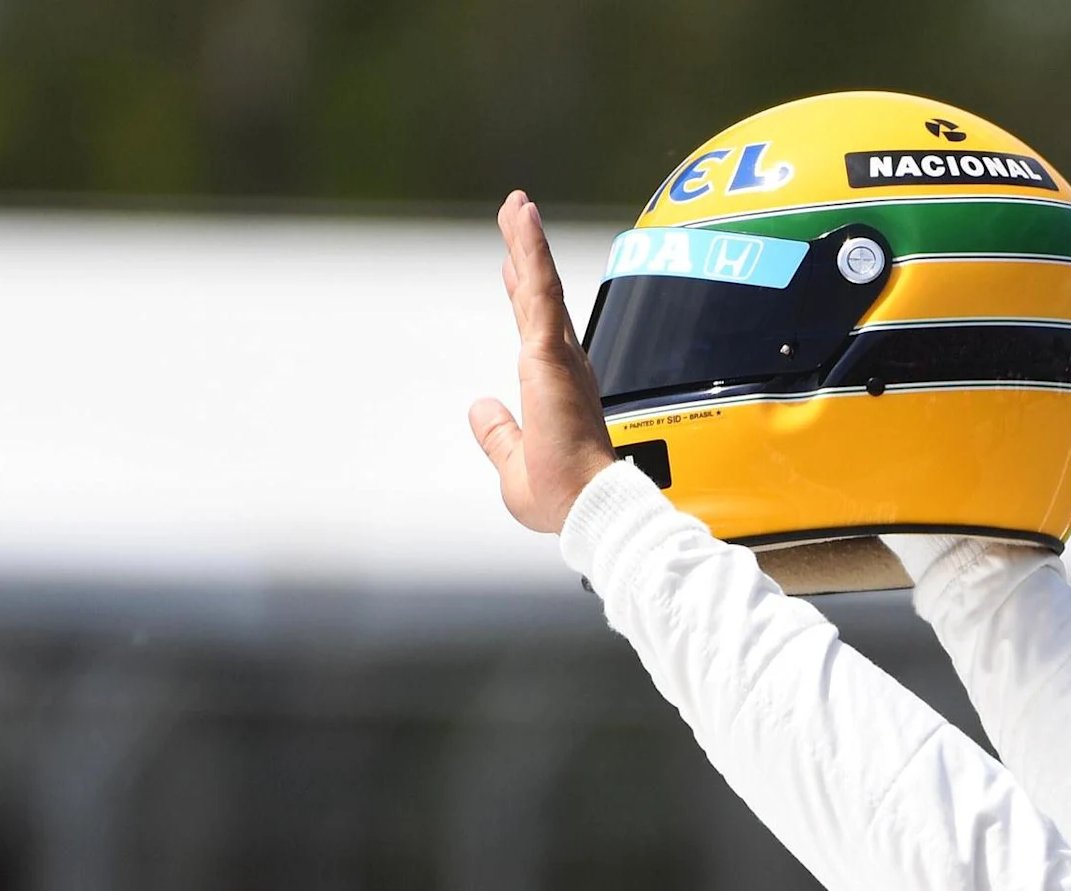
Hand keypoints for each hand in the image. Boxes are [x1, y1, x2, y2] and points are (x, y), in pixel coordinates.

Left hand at [469, 190, 619, 534]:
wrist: (590, 507)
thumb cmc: (565, 498)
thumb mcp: (513, 466)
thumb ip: (497, 434)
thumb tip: (480, 407)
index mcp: (556, 389)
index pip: (536, 328)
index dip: (523, 292)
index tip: (513, 263)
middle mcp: (563, 366)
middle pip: (538, 295)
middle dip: (525, 252)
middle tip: (517, 212)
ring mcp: (559, 357)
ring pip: (539, 283)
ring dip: (526, 241)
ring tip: (517, 203)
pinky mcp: (551, 355)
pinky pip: (540, 289)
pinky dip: (531, 251)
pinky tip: (524, 219)